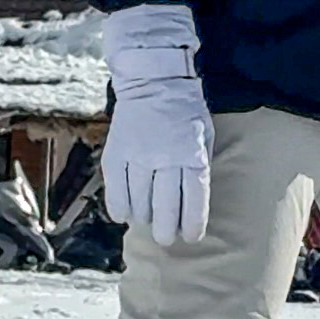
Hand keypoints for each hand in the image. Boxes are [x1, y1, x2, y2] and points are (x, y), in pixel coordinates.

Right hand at [100, 5, 213, 246]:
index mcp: (192, 153)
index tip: (191, 236)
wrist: (154, 79)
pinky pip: (115, 189)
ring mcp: (138, 154)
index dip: (193, 223)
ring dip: (145, 217)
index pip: (194, 198)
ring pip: (139, 201)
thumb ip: (199, 168)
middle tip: (167, 239)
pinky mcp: (116, 151)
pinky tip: (125, 214)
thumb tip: (192, 206)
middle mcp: (165, 156)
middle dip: (167, 230)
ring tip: (148, 222)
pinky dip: (119, 207)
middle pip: (166, 206)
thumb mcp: (204, 136)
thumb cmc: (186, 112)